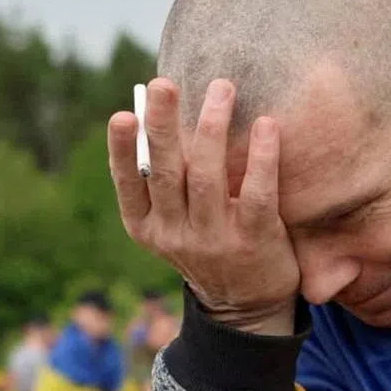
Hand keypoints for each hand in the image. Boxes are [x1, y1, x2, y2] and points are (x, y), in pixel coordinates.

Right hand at [107, 78, 299, 334]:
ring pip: (206, 177)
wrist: (247, 307)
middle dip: (163, 126)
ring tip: (221, 88)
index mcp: (146, 228)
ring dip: (212, 128)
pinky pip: (256, 193)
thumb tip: (157, 115)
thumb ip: (165, 183)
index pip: (128, 186)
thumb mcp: (174, 224)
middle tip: (165, 83)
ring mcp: (213, 241)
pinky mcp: (253, 241)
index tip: (123, 115)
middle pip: (165, 172)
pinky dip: (261, 157)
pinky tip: (267, 125)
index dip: (122, 151)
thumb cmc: (209, 245)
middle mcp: (174, 236)